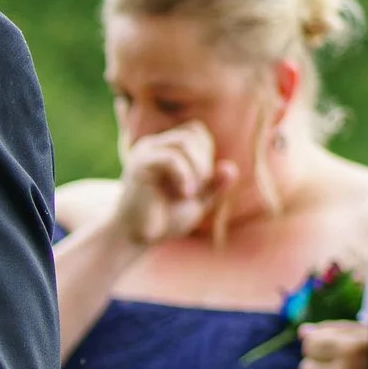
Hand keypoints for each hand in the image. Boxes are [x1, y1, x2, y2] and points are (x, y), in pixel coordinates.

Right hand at [113, 123, 233, 247]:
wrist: (135, 237)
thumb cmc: (164, 219)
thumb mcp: (198, 201)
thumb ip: (214, 185)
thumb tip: (231, 168)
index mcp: (164, 149)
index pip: (195, 131)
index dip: (206, 152)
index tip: (202, 181)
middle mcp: (153, 145)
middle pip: (192, 133)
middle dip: (205, 161)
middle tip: (199, 189)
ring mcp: (145, 153)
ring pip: (184, 141)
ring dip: (198, 167)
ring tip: (192, 192)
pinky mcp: (140, 165)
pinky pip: (171, 158)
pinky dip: (186, 175)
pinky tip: (185, 194)